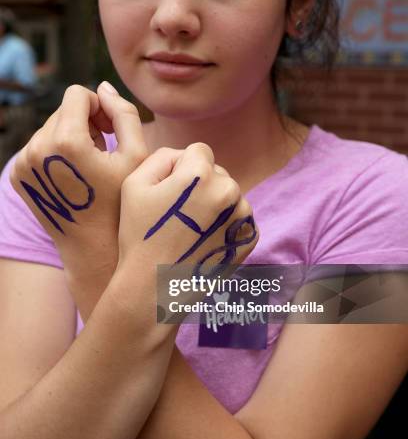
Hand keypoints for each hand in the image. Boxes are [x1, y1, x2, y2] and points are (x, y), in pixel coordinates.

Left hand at [10, 82, 147, 316]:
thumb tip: (103, 86)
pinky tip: (74, 174)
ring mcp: (23, 164)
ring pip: (50, 127)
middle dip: (85, 121)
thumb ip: (124, 113)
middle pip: (62, 110)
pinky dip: (56, 152)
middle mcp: (37, 149)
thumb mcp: (136, 155)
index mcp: (66, 142)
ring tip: (90, 163)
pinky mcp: (18, 175)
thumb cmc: (121, 201)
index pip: (77, 94)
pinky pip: (38, 146)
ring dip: (71, 136)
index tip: (110, 130)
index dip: (99, 106)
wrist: (92, 245)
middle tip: (103, 147)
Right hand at [110, 143, 258, 327]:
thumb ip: (162, 157)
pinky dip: (225, 225)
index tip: (171, 193)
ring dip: (214, 205)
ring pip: (229, 195)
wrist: (154, 287)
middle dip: (201, 185)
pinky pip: (238, 218)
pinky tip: (204, 240)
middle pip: (216, 173)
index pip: (199, 151)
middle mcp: (229, 190)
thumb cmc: (140, 234)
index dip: (182, 168)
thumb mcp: (134, 183)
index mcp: (201, 173)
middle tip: (179, 216)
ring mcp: (243, 215)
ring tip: (191, 230)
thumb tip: (184, 156)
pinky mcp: (249, 237)